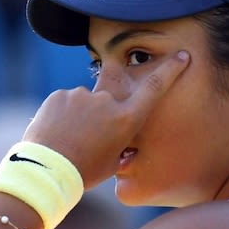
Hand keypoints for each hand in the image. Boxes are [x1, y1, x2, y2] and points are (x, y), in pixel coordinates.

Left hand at [23, 51, 189, 187]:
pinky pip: (66, 102)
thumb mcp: (113, 163)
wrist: (47, 170)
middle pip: (111, 100)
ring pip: (87, 102)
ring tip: (68, 140)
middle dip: (103, 115)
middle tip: (87, 139)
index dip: (170, 69)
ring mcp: (82, 95)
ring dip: (81, 117)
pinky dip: (63, 115)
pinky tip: (56, 133)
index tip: (182, 56)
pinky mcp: (61, 95)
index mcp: (127, 119)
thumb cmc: (84, 172)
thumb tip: (124, 146)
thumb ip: (121, 146)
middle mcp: (107, 101)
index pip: (155, 87)